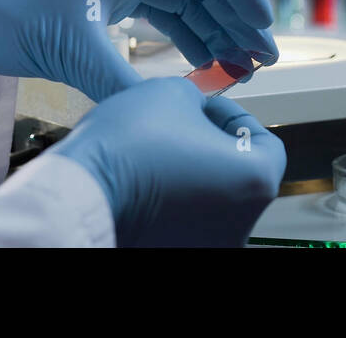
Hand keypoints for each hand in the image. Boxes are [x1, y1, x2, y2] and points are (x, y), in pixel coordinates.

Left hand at [0, 0, 277, 100]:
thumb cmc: (3, 9)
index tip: (262, 24)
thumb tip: (165, 112)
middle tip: (260, 57)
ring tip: (239, 67)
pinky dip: (180, 35)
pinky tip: (200, 62)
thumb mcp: (72, 50)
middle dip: (234, 17)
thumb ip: (124, 81)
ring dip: (211, 29)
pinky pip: (154, 11)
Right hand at [52, 77, 285, 246]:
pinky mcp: (176, 252)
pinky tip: (146, 179)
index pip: (266, 143)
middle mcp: (241, 224)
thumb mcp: (173, 92)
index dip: (234, 116)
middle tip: (181, 123)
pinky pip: (185, 222)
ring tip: (158, 151)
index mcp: (256, 182)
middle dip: (213, 145)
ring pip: (212, 201)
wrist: (80, 190)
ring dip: (194, 173)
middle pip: (240, 175)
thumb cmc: (130, 140)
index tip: (206, 105)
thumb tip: (199, 109)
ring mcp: (209, 245)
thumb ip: (201, 98)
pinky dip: (173, 201)